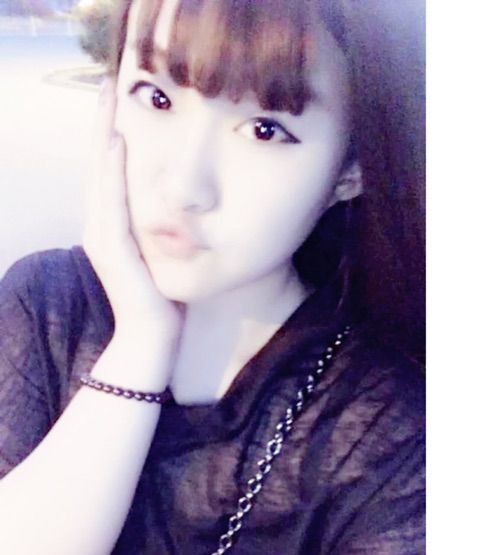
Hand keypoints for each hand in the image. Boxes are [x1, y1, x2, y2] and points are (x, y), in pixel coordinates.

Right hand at [83, 77, 184, 352]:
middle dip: (103, 124)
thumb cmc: (163, 302)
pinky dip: (112, 173)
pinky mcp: (111, 248)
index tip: (123, 103)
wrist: (151, 340)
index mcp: (114, 226)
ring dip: (103, 136)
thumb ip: (164, 233)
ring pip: (100, 176)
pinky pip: (111, 202)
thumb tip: (183, 212)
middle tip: (109, 84)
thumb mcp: (165, 258)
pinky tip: (116, 145)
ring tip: (109, 98)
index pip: (113, 173)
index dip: (114, 136)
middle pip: (100, 165)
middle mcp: (101, 226)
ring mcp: (102, 236)